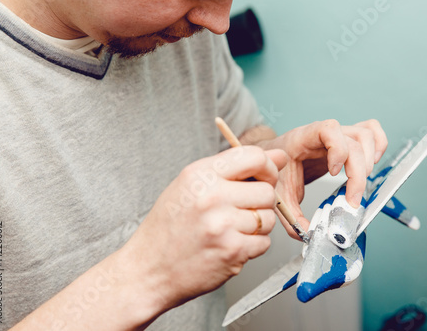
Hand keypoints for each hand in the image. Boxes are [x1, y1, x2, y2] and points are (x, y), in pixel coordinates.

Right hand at [122, 146, 287, 315]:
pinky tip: (230, 245)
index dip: (267, 167)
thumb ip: (232, 169)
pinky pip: (263, 243)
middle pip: (267, 191)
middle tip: (241, 210)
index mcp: (200, 175)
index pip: (253, 156)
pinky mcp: (232, 252)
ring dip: (256, 226)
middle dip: (261, 201)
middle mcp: (212, 197)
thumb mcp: (189, 186)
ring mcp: (223, 225)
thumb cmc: (168, 229)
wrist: (148, 270)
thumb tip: (278, 157)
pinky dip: (252, 246)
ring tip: (231, 229)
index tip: (264, 177)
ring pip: (267, 219)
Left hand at [259, 119, 386, 239]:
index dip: (338, 150)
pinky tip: (373, 163)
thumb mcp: (279, 195)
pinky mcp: (345, 142)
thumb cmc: (274, 171)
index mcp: (302, 139)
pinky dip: (378, 144)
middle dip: (358, 172)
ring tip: (361, 181)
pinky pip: (370, 131)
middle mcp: (322, 134)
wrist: (270, 161)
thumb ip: (292, 217)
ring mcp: (336, 136)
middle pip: (354, 140)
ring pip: (366, 135)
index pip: (328, 129)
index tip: (333, 174)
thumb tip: (309, 234)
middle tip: (352, 200)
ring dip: (370, 159)